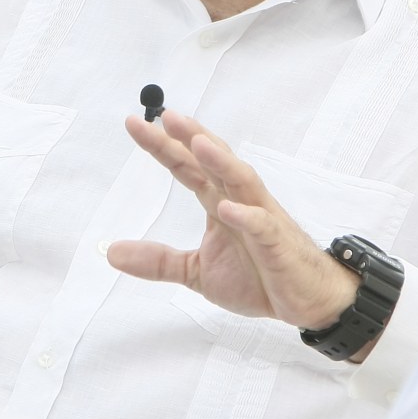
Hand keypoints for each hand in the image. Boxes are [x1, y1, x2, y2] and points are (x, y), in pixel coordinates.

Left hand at [106, 109, 358, 329]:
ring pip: (242, 180)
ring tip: (198, 143)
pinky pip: (262, 225)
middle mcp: (240, 201)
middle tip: (164, 116)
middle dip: (190, 138)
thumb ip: (158, 260)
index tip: (134, 124)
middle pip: (213, 163)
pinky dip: (246, 215)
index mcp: (219, 203)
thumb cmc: (259, 279)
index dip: (163, 147)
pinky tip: (227, 208)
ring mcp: (262, 218)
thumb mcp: (197, 272)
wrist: (306, 302)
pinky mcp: (279, 243)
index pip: (188, 168)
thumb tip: (111, 253)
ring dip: (221, 162)